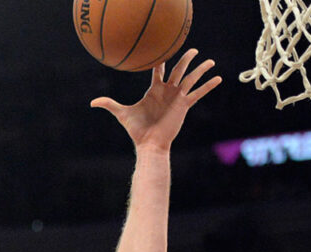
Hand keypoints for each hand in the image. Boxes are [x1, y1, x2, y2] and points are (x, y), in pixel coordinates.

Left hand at [90, 49, 220, 152]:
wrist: (149, 143)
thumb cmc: (136, 130)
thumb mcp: (122, 114)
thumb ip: (109, 105)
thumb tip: (92, 102)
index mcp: (154, 90)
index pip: (158, 71)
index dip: (160, 60)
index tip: (164, 49)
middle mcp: (167, 92)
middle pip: (178, 70)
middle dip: (185, 60)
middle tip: (193, 49)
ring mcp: (177, 98)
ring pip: (190, 79)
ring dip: (200, 70)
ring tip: (211, 61)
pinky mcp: (184, 106)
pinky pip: (198, 93)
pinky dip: (208, 86)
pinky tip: (218, 78)